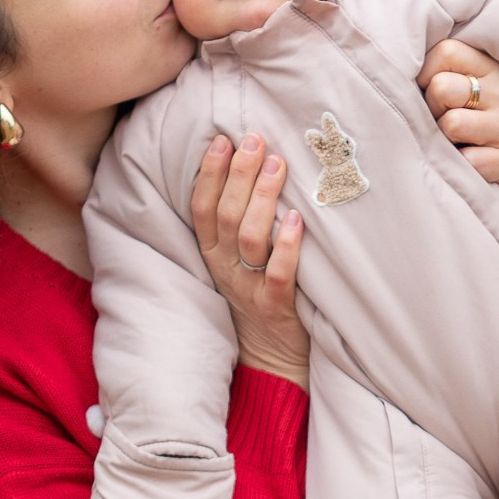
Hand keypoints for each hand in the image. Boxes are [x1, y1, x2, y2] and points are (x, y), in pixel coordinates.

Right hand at [190, 134, 308, 384]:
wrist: (272, 359)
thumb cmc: (258, 296)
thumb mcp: (237, 260)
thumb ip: (238, 221)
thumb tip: (253, 165)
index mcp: (212, 253)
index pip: (202, 207)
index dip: (210, 173)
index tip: (224, 139)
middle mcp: (226, 268)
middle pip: (226, 215)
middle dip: (239, 174)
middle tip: (256, 140)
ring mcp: (249, 289)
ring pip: (249, 238)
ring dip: (263, 198)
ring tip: (278, 165)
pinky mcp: (277, 308)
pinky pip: (278, 274)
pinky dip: (287, 245)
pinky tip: (297, 219)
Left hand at [420, 39, 498, 205]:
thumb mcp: (493, 88)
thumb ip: (458, 75)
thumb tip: (402, 74)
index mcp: (496, 70)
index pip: (445, 51)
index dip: (426, 72)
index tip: (431, 91)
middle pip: (440, 88)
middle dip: (432, 108)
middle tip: (445, 121)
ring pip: (450, 124)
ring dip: (445, 140)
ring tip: (460, 143)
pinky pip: (465, 160)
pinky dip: (461, 165)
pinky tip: (473, 163)